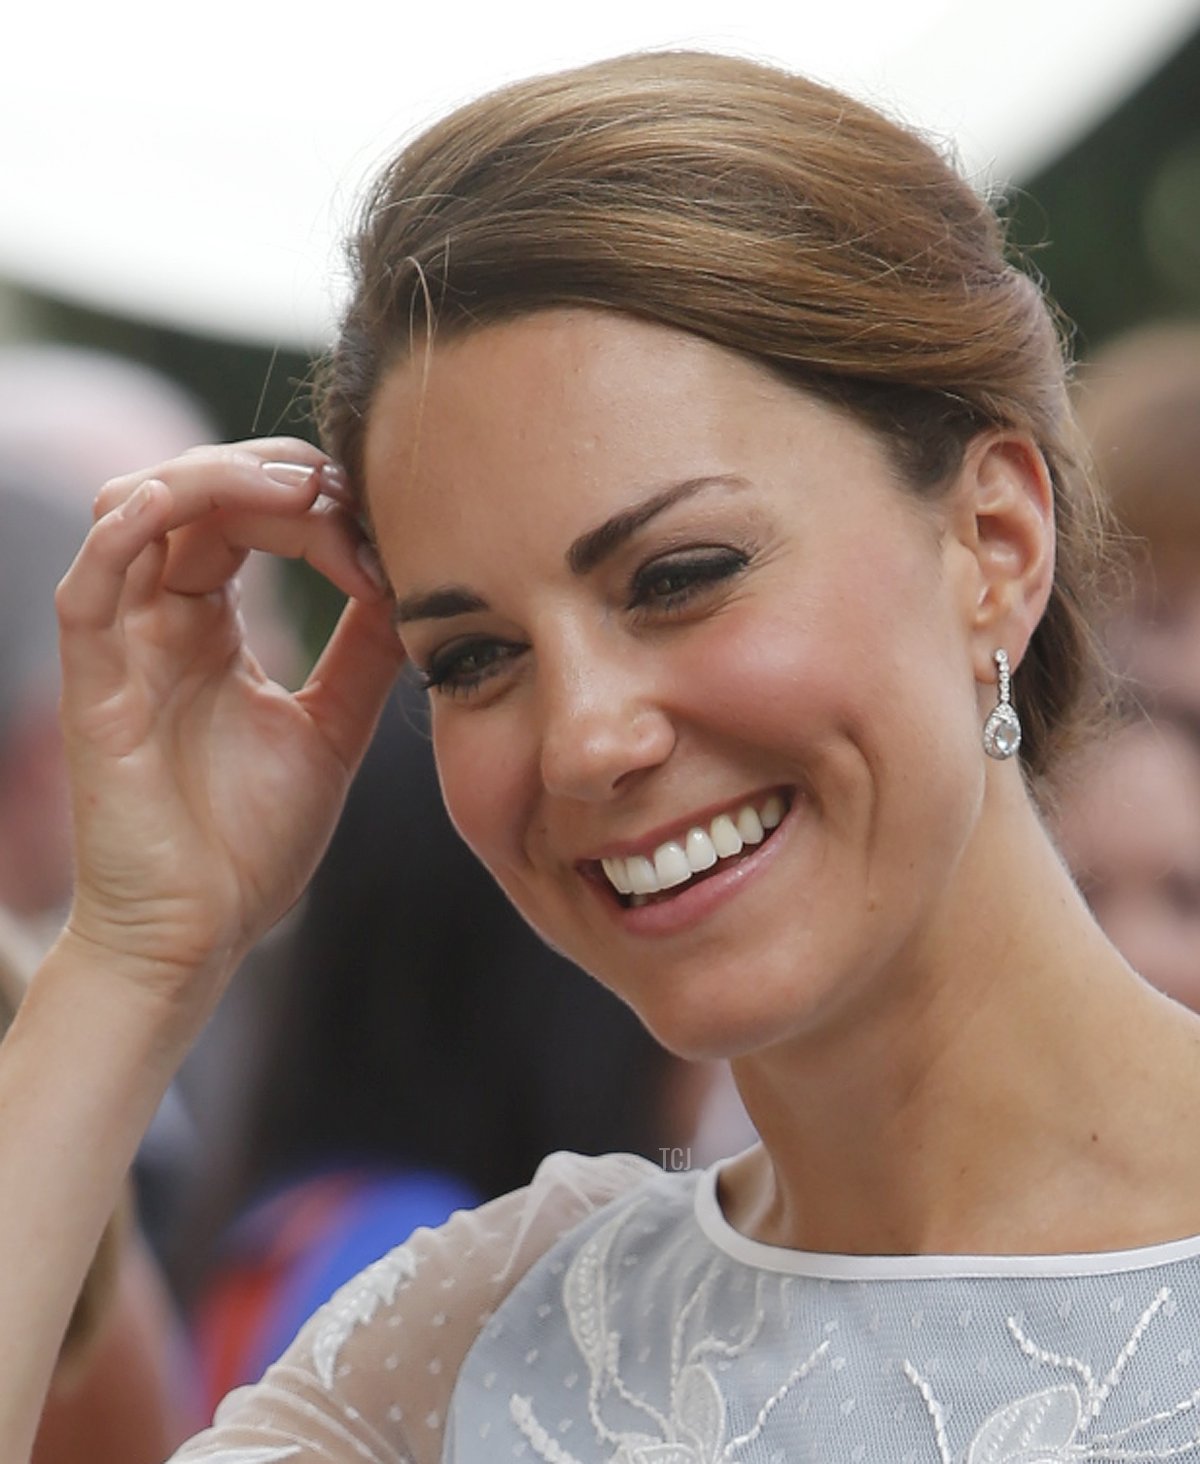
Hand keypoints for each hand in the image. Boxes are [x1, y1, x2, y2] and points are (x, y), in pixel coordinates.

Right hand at [55, 439, 403, 1016]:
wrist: (201, 934)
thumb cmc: (252, 841)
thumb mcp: (333, 726)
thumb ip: (362, 651)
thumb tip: (408, 580)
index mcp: (209, 624)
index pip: (247, 517)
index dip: (313, 505)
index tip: (382, 538)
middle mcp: (159, 620)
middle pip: (196, 493)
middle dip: (273, 474)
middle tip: (342, 490)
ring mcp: (122, 645)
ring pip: (135, 508)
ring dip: (214, 479)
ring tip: (295, 494)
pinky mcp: (93, 684)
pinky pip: (90, 581)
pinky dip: (129, 526)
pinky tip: (184, 505)